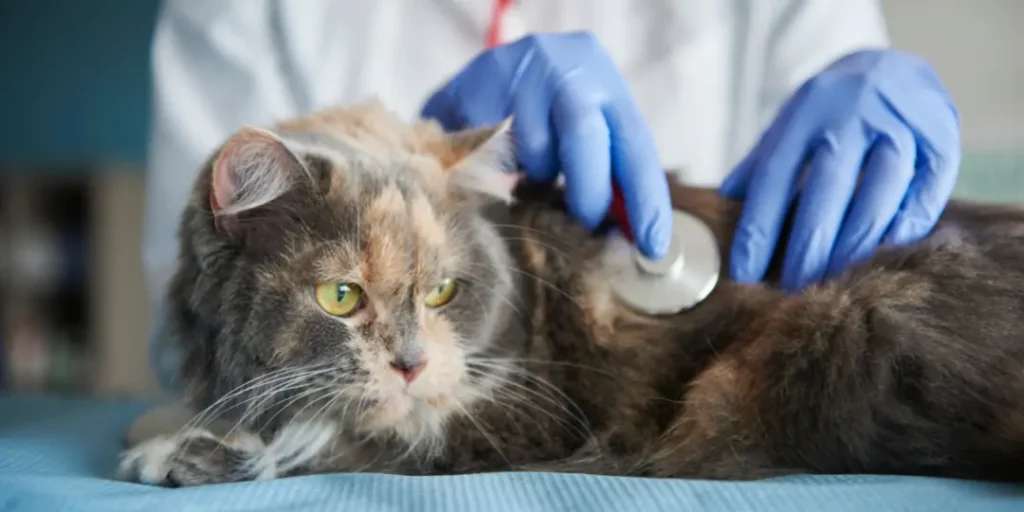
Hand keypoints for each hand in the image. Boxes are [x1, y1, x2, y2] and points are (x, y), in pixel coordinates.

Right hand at [421, 32, 671, 259]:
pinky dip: (496, 172)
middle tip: (584, 225)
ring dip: (536, 177)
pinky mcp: (471, 87)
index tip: (651, 245)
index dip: (645, 198)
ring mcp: (514, 71)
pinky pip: (488, 151)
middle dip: (588, 192)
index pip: (633, 141)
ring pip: (532, 148)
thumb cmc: (546, 113)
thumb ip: (607, 169)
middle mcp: (562, 66)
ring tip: (526, 176)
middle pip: (584, 135)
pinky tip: (494, 166)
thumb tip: (627, 231)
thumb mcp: (585, 128)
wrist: (485, 76)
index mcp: (602, 77)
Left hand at [720, 49, 960, 291]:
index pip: (775, 177)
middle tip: (793, 291)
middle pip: (828, 190)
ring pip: (878, 194)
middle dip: (809, 247)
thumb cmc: (829, 111)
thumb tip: (723, 203)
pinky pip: (923, 193)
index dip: (759, 229)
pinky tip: (883, 257)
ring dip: (854, 245)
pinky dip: (903, 229)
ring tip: (835, 283)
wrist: (893, 66)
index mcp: (805, 112)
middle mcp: (852, 114)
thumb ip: (760, 163)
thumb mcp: (790, 124)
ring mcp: (899, 125)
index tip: (745, 273)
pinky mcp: (940, 141)